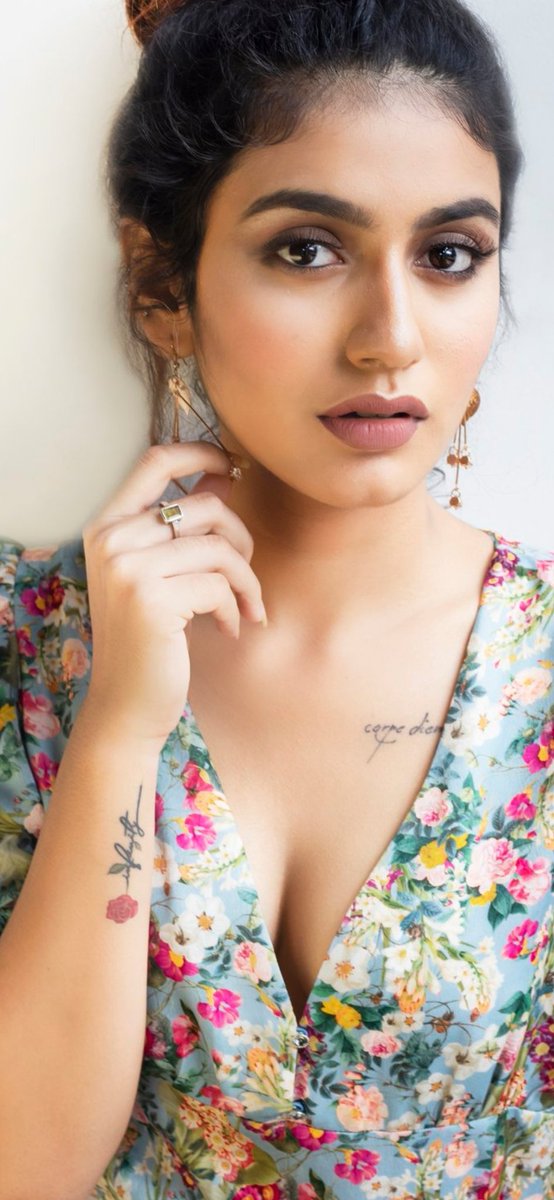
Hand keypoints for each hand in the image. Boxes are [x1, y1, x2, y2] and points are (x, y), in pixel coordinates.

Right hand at [81, 442, 265, 751]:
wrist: (126, 705)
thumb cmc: (150, 640)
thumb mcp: (159, 575)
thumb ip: (182, 529)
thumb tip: (225, 475)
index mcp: (106, 527)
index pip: (155, 461)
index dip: (200, 453)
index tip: (234, 465)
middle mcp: (111, 540)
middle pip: (204, 507)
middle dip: (241, 539)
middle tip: (245, 575)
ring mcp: (127, 568)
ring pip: (220, 547)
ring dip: (246, 580)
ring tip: (245, 607)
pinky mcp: (150, 598)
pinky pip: (220, 584)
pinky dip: (237, 608)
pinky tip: (230, 630)